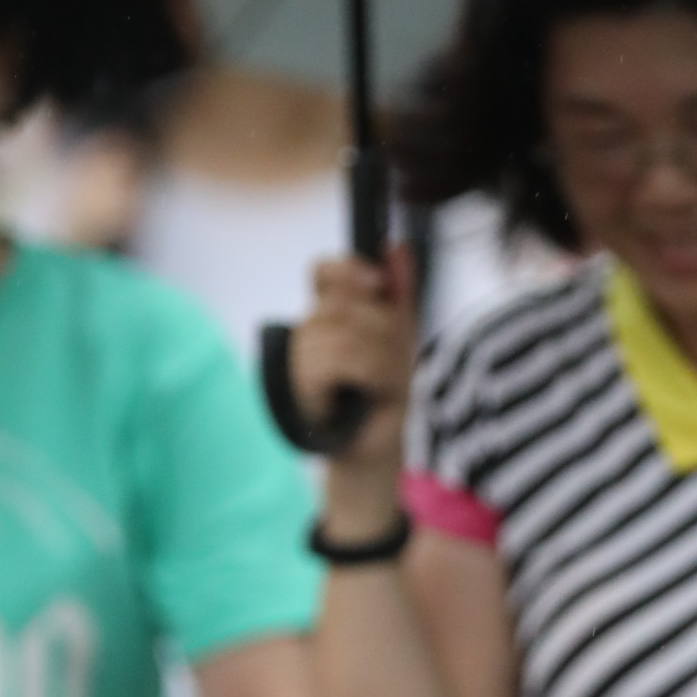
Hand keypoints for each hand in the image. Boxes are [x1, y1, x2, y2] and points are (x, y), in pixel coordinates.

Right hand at [291, 246, 420, 483]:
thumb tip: (397, 245)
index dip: (348, 269)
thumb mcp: (399, 338)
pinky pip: (337, 359)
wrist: (373, 451)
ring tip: (384, 381)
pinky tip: (369, 389)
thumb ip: (398, 293)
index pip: (324, 271)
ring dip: (380, 356)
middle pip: (342, 301)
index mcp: (328, 314)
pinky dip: (367, 372)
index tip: (378, 282)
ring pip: (344, 330)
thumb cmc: (382, 395)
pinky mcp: (297, 385)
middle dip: (382, 326)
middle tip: (393, 359)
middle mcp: (306, 331)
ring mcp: (296, 358)